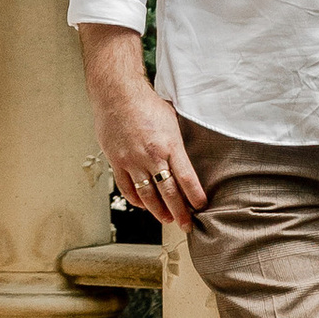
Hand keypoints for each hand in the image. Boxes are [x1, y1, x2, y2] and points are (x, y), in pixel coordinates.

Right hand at [79, 25, 208, 232]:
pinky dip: (137, 200)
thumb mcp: (171, 120)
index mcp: (169, 144)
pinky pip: (127, 188)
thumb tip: (186, 161)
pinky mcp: (117, 161)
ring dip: (159, 211)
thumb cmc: (146, 103)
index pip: (187, 178)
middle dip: (180, 212)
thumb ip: (177, 143)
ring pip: (147, 195)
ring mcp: (132, 160)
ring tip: (167, 219)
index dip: (195, 196)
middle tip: (187, 224)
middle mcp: (151, 156)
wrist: (117, 93)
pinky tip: (144, 205)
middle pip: (168, 192)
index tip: (202, 206)